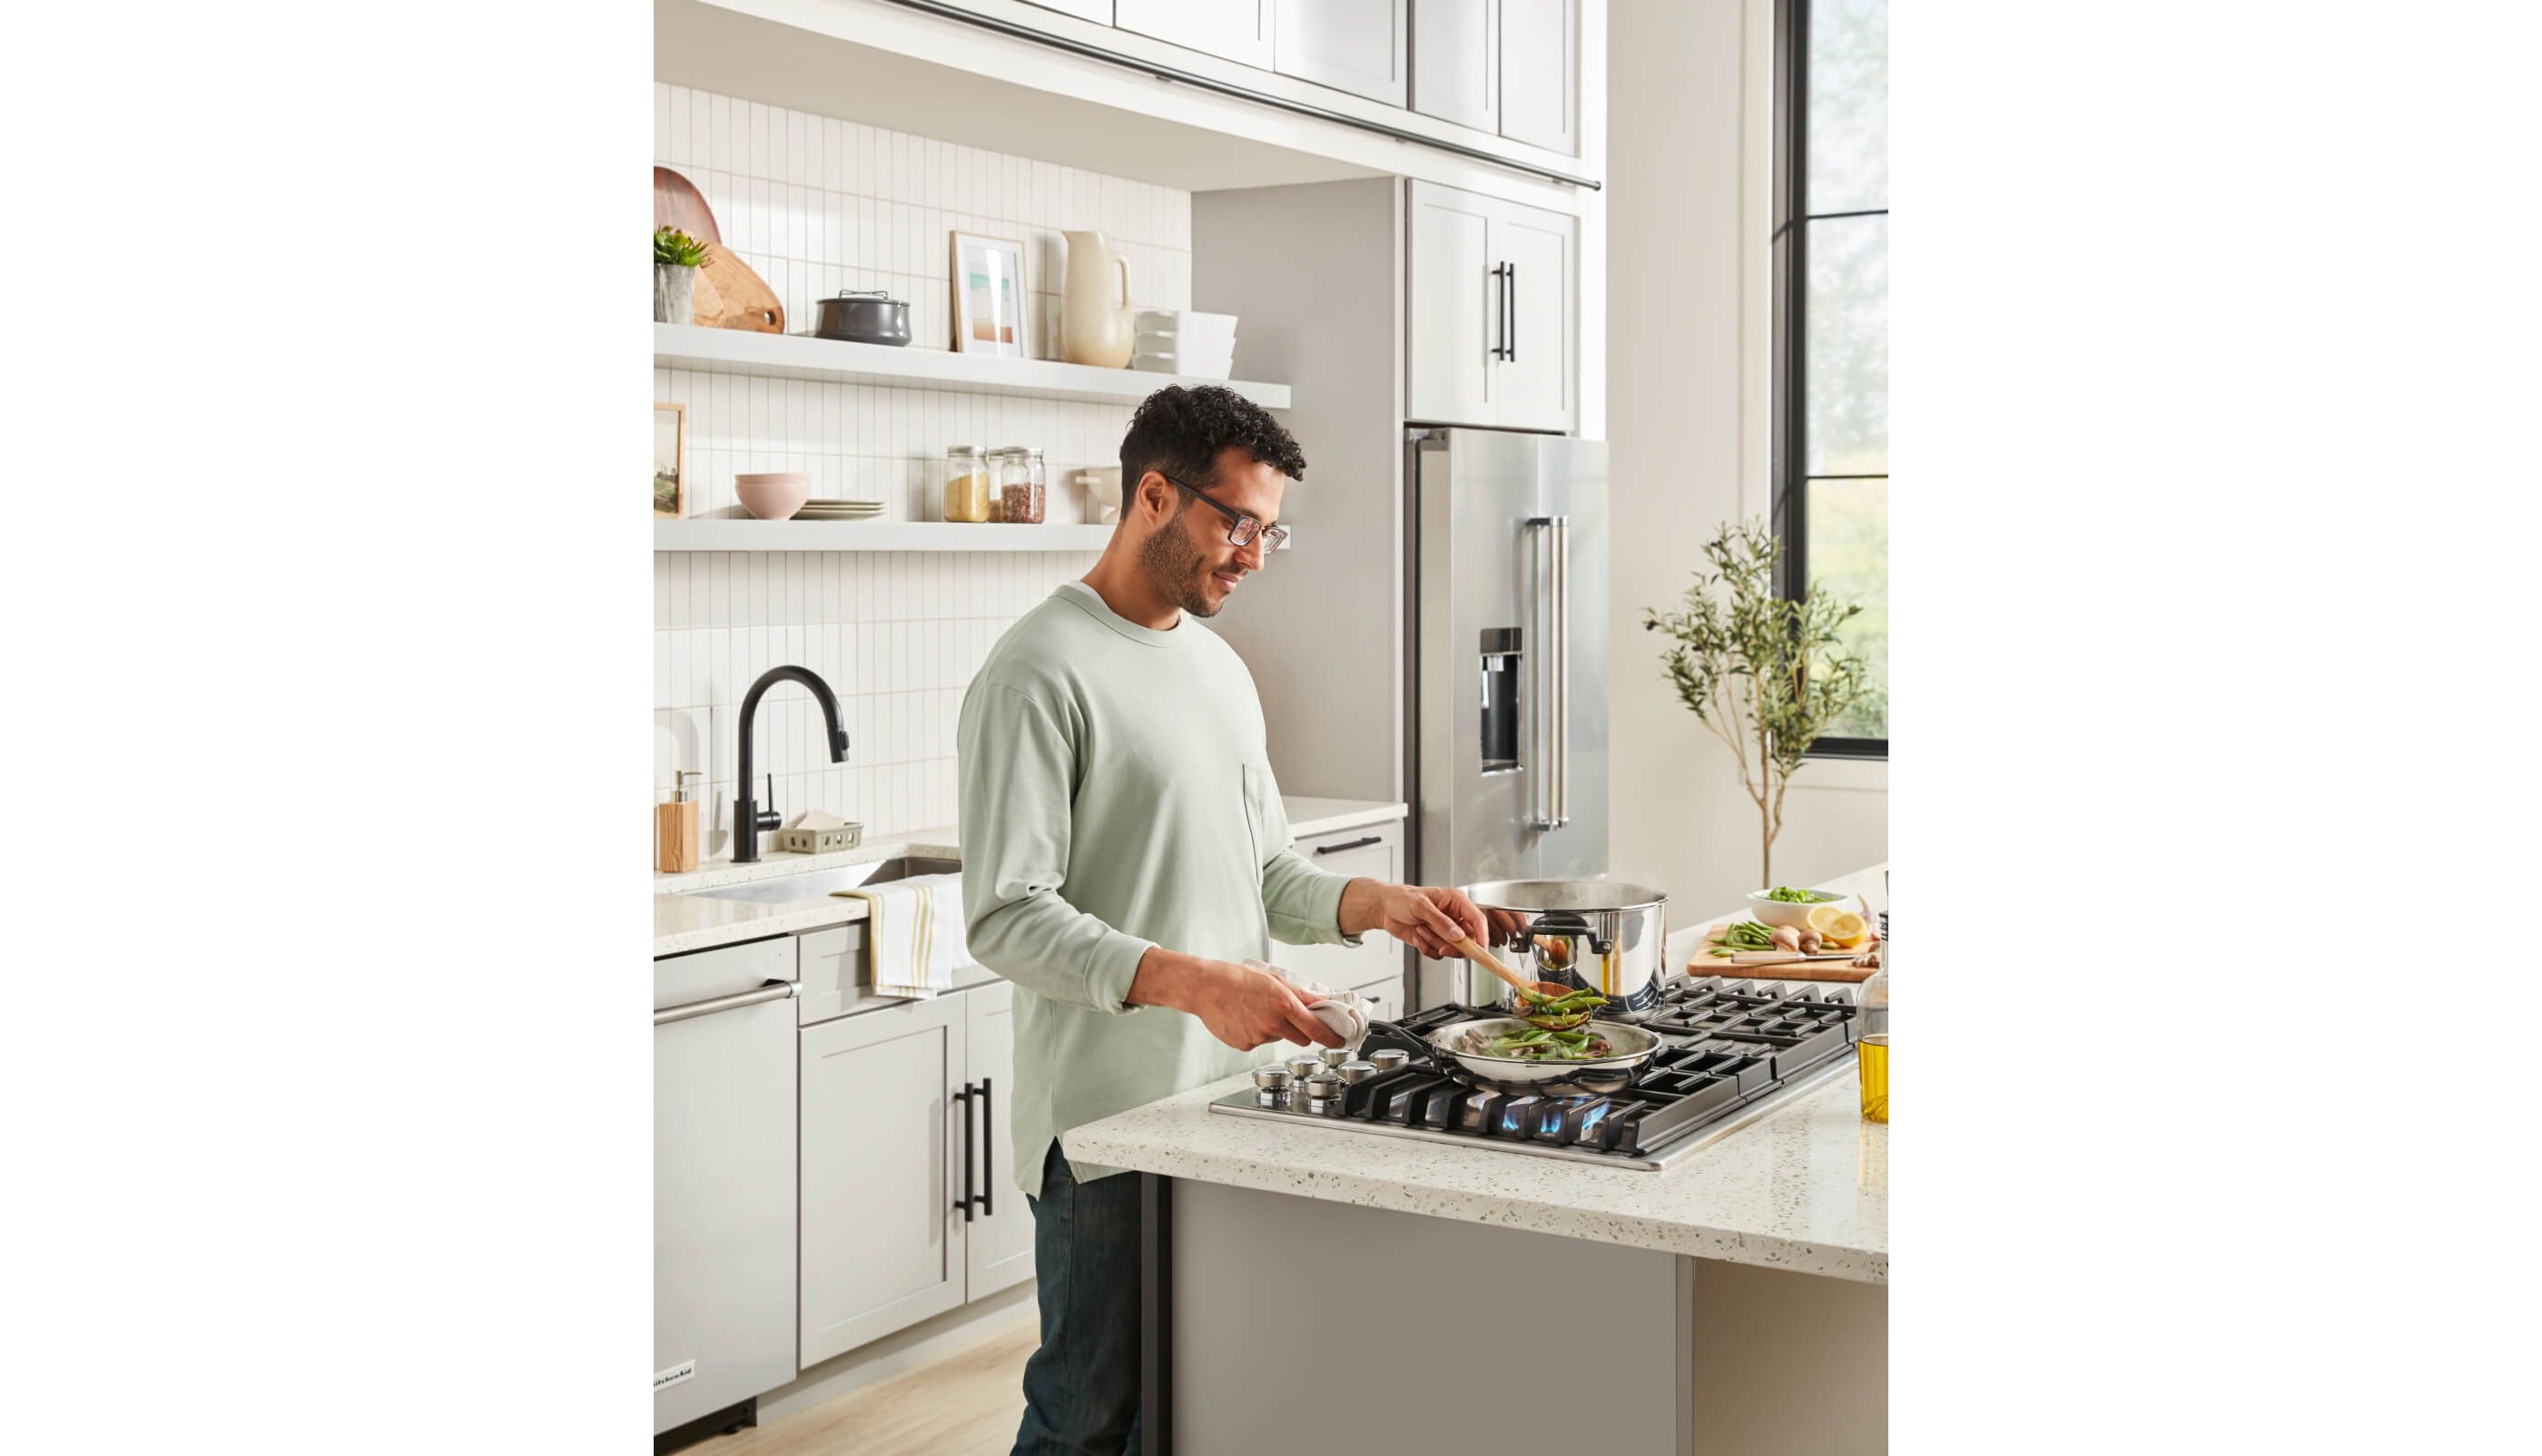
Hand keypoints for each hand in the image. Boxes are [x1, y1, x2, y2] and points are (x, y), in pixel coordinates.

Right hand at [1184, 960, 1344, 1051]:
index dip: (1330, 1037)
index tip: (1338, 1040)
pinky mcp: (1244, 1045)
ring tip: (1256, 1010)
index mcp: (1283, 1005)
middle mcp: (1272, 1024)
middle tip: (1288, 1015)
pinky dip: (1256, 1033)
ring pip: (1277, 1038)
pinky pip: (1259, 1042)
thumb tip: (1322, 1001)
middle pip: (1300, 1038)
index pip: (1316, 1029)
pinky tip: (1244, 1018)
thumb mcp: (1274, 980)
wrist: (1206, 988)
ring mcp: (1257, 1037)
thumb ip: (1301, 994)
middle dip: (1300, 1030)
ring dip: (1274, 1029)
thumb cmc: (1237, 979)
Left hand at [1343, 881, 1488, 959]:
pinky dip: (1426, 948)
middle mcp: (1453, 917)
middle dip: (1454, 946)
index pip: (1477, 920)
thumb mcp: (1421, 906)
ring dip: (1434, 943)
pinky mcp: (1435, 941)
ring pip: (1452, 949)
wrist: (1384, 909)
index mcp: (1456, 902)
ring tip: (1421, 930)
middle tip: (1442, 946)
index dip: (1482, 936)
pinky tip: (1417, 936)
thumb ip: (1441, 922)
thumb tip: (1457, 935)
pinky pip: (1438, 953)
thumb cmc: (1401, 899)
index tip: (1481, 949)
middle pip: (1469, 940)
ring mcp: (1445, 931)